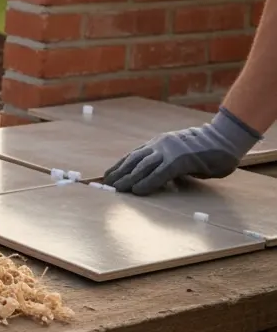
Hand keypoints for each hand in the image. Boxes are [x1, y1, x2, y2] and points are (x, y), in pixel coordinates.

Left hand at [102, 107, 262, 194]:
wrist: (226, 140)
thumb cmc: (207, 151)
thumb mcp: (181, 156)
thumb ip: (168, 164)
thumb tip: (158, 179)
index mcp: (160, 143)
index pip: (134, 154)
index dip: (121, 165)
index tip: (109, 175)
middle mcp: (160, 145)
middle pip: (134, 160)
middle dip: (119, 173)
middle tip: (107, 184)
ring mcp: (170, 151)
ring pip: (143, 166)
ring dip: (128, 179)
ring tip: (117, 189)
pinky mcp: (181, 160)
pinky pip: (160, 173)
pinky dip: (147, 183)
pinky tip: (138, 191)